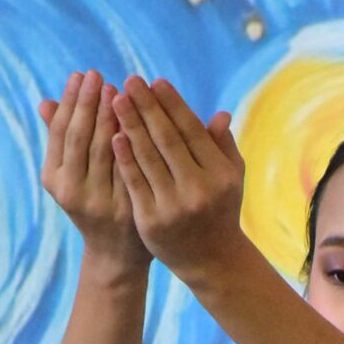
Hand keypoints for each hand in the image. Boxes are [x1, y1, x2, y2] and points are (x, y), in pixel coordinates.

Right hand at [39, 70, 145, 275]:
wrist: (117, 254)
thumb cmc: (96, 203)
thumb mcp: (73, 175)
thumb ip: (62, 139)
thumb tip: (45, 102)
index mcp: (55, 180)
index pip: (61, 131)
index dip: (71, 102)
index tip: (81, 75)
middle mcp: (73, 192)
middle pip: (81, 137)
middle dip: (89, 103)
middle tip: (99, 75)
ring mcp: (100, 202)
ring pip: (105, 150)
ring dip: (111, 116)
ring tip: (118, 89)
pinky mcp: (127, 209)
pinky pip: (130, 167)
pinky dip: (132, 142)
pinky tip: (139, 119)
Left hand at [109, 75, 247, 282]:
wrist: (212, 261)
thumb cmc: (219, 210)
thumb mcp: (230, 179)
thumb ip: (223, 147)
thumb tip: (219, 114)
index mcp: (219, 174)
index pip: (192, 131)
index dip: (172, 105)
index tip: (156, 82)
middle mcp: (198, 189)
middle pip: (167, 140)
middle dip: (147, 107)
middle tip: (129, 81)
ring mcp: (174, 206)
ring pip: (148, 158)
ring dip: (130, 125)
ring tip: (115, 99)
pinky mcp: (151, 221)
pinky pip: (134, 182)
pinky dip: (124, 157)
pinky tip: (113, 135)